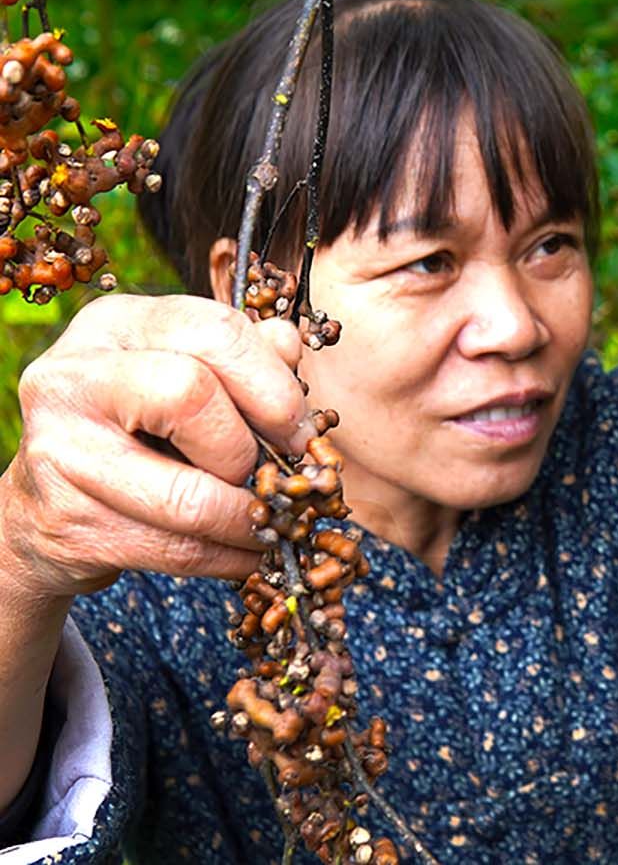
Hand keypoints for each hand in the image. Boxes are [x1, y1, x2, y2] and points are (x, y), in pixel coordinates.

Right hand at [0, 294, 313, 604]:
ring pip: (187, 495)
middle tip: (279, 477)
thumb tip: (289, 348)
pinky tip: (248, 552)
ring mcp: (60, 450)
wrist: (53, 505)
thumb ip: (243, 355)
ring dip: (252, 518)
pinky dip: (230, 556)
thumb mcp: (187, 372)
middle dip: (251, 448)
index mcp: (116, 324)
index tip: (302, 433)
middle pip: (191, 394)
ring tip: (278, 522)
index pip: (215, 332)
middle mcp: (75, 377)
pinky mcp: (65, 522)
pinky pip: (174, 549)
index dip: (276, 387)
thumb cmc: (143, 428)